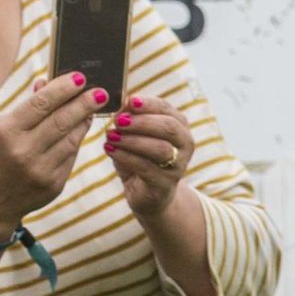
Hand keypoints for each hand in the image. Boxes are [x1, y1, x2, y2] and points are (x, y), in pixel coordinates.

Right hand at [0, 72, 96, 239]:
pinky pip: (71, 156)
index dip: (63, 89)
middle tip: (100, 91)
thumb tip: (50, 84)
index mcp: (5, 132)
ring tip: (92, 107)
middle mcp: (23, 151)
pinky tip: (79, 130)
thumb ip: (26, 108)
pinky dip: (76, 141)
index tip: (80, 78)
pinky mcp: (54, 185)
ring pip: (72, 139)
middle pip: (62, 120)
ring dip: (84, 120)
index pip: (41, 104)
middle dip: (84, 103)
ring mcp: (40, 170)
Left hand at [101, 95, 197, 222]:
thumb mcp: (136, 135)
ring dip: (132, 140)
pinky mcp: (165, 184)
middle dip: (142, 121)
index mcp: (179, 126)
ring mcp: (178, 166)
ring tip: (111, 136)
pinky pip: (146, 167)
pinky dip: (126, 157)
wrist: (148, 195)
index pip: (166, 109)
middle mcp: (185, 144)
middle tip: (118, 120)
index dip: (148, 103)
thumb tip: (121, 103)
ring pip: (159, 148)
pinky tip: (109, 150)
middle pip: (169, 127)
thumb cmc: (141, 158)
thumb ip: (131, 119)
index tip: (129, 100)